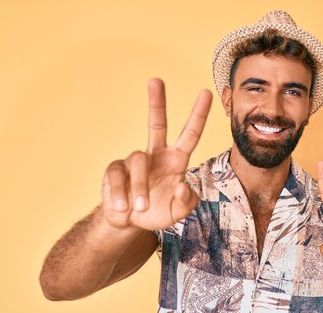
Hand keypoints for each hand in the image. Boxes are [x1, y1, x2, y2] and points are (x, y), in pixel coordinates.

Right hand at [101, 78, 212, 229]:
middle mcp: (156, 155)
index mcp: (176, 160)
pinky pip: (118, 177)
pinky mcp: (115, 169)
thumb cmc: (158, 211)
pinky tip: (123, 207)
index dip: (198, 115)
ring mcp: (134, 160)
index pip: (190, 134)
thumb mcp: (178, 211)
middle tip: (156, 80)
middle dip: (157, 102)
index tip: (207, 93)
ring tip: (141, 207)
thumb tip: (183, 185)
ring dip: (140, 188)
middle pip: (156, 124)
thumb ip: (187, 202)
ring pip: (139, 164)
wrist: (130, 222)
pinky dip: (121, 194)